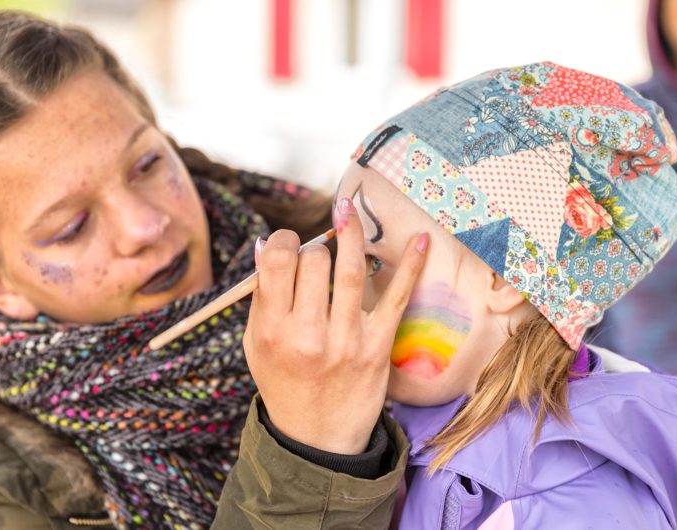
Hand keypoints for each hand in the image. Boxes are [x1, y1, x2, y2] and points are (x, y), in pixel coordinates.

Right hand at [243, 197, 428, 454]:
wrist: (317, 438)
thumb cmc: (285, 383)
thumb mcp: (257, 345)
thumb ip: (261, 298)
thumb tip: (266, 245)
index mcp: (271, 330)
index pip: (278, 262)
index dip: (286, 241)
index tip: (291, 243)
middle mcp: (306, 335)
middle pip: (314, 262)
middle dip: (317, 246)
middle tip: (319, 253)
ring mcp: (345, 341)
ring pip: (351, 271)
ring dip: (352, 235)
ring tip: (349, 212)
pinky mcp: (376, 348)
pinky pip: (395, 298)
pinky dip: (409, 266)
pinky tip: (420, 240)